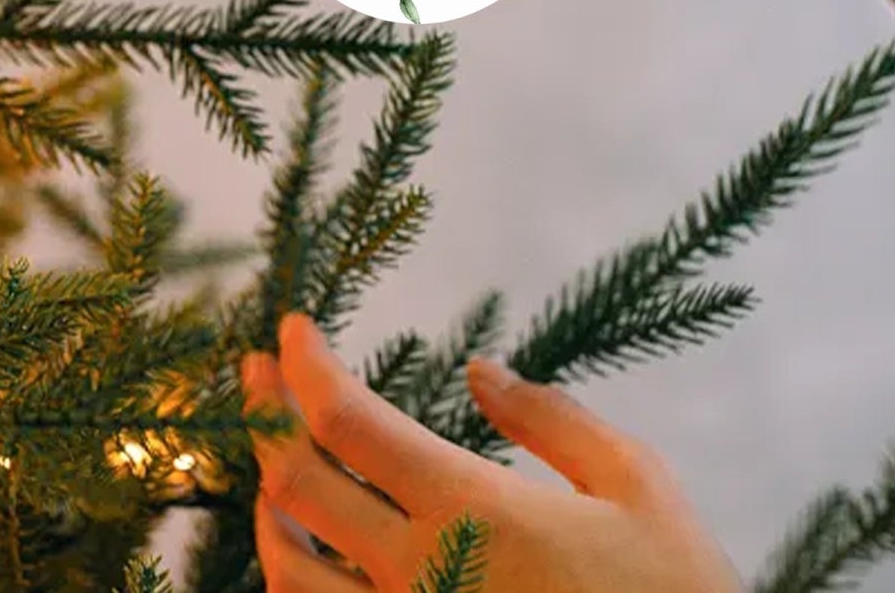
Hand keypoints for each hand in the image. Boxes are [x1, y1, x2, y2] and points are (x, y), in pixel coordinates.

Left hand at [242, 313, 742, 592]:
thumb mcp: (638, 487)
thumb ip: (553, 420)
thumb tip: (481, 369)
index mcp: (470, 508)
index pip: (346, 420)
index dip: (304, 364)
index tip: (292, 327)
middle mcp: (419, 572)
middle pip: (297, 482)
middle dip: (265, 413)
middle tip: (256, 373)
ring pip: (288, 568)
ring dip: (268, 504)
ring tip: (273, 464)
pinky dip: (295, 582)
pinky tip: (308, 555)